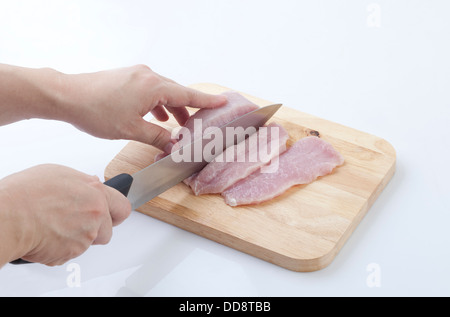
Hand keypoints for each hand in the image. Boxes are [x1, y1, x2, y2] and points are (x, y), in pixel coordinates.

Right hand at [0, 164, 130, 265]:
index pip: (122, 206)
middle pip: (108, 230)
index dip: (116, 212)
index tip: (113, 215)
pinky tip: (47, 236)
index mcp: (95, 192)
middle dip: (97, 229)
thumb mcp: (59, 174)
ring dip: (77, 239)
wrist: (8, 216)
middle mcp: (96, 214)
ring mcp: (86, 235)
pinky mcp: (72, 252)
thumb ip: (83, 184)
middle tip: (77, 223)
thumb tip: (89, 186)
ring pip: (89, 243)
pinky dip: (61, 248)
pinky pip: (71, 253)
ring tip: (56, 227)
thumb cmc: (26, 193)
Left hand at [59, 65, 226, 152]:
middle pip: (177, 93)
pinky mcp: (128, 77)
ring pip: (163, 92)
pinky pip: (151, 90)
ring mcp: (137, 74)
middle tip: (199, 124)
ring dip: (172, 108)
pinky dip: (158, 104)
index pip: (187, 94)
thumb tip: (174, 145)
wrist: (67, 96)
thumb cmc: (96, 111)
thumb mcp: (131, 130)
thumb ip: (157, 137)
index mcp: (153, 86)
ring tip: (177, 126)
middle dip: (189, 109)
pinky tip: (156, 117)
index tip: (223, 101)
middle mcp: (148, 75)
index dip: (207, 101)